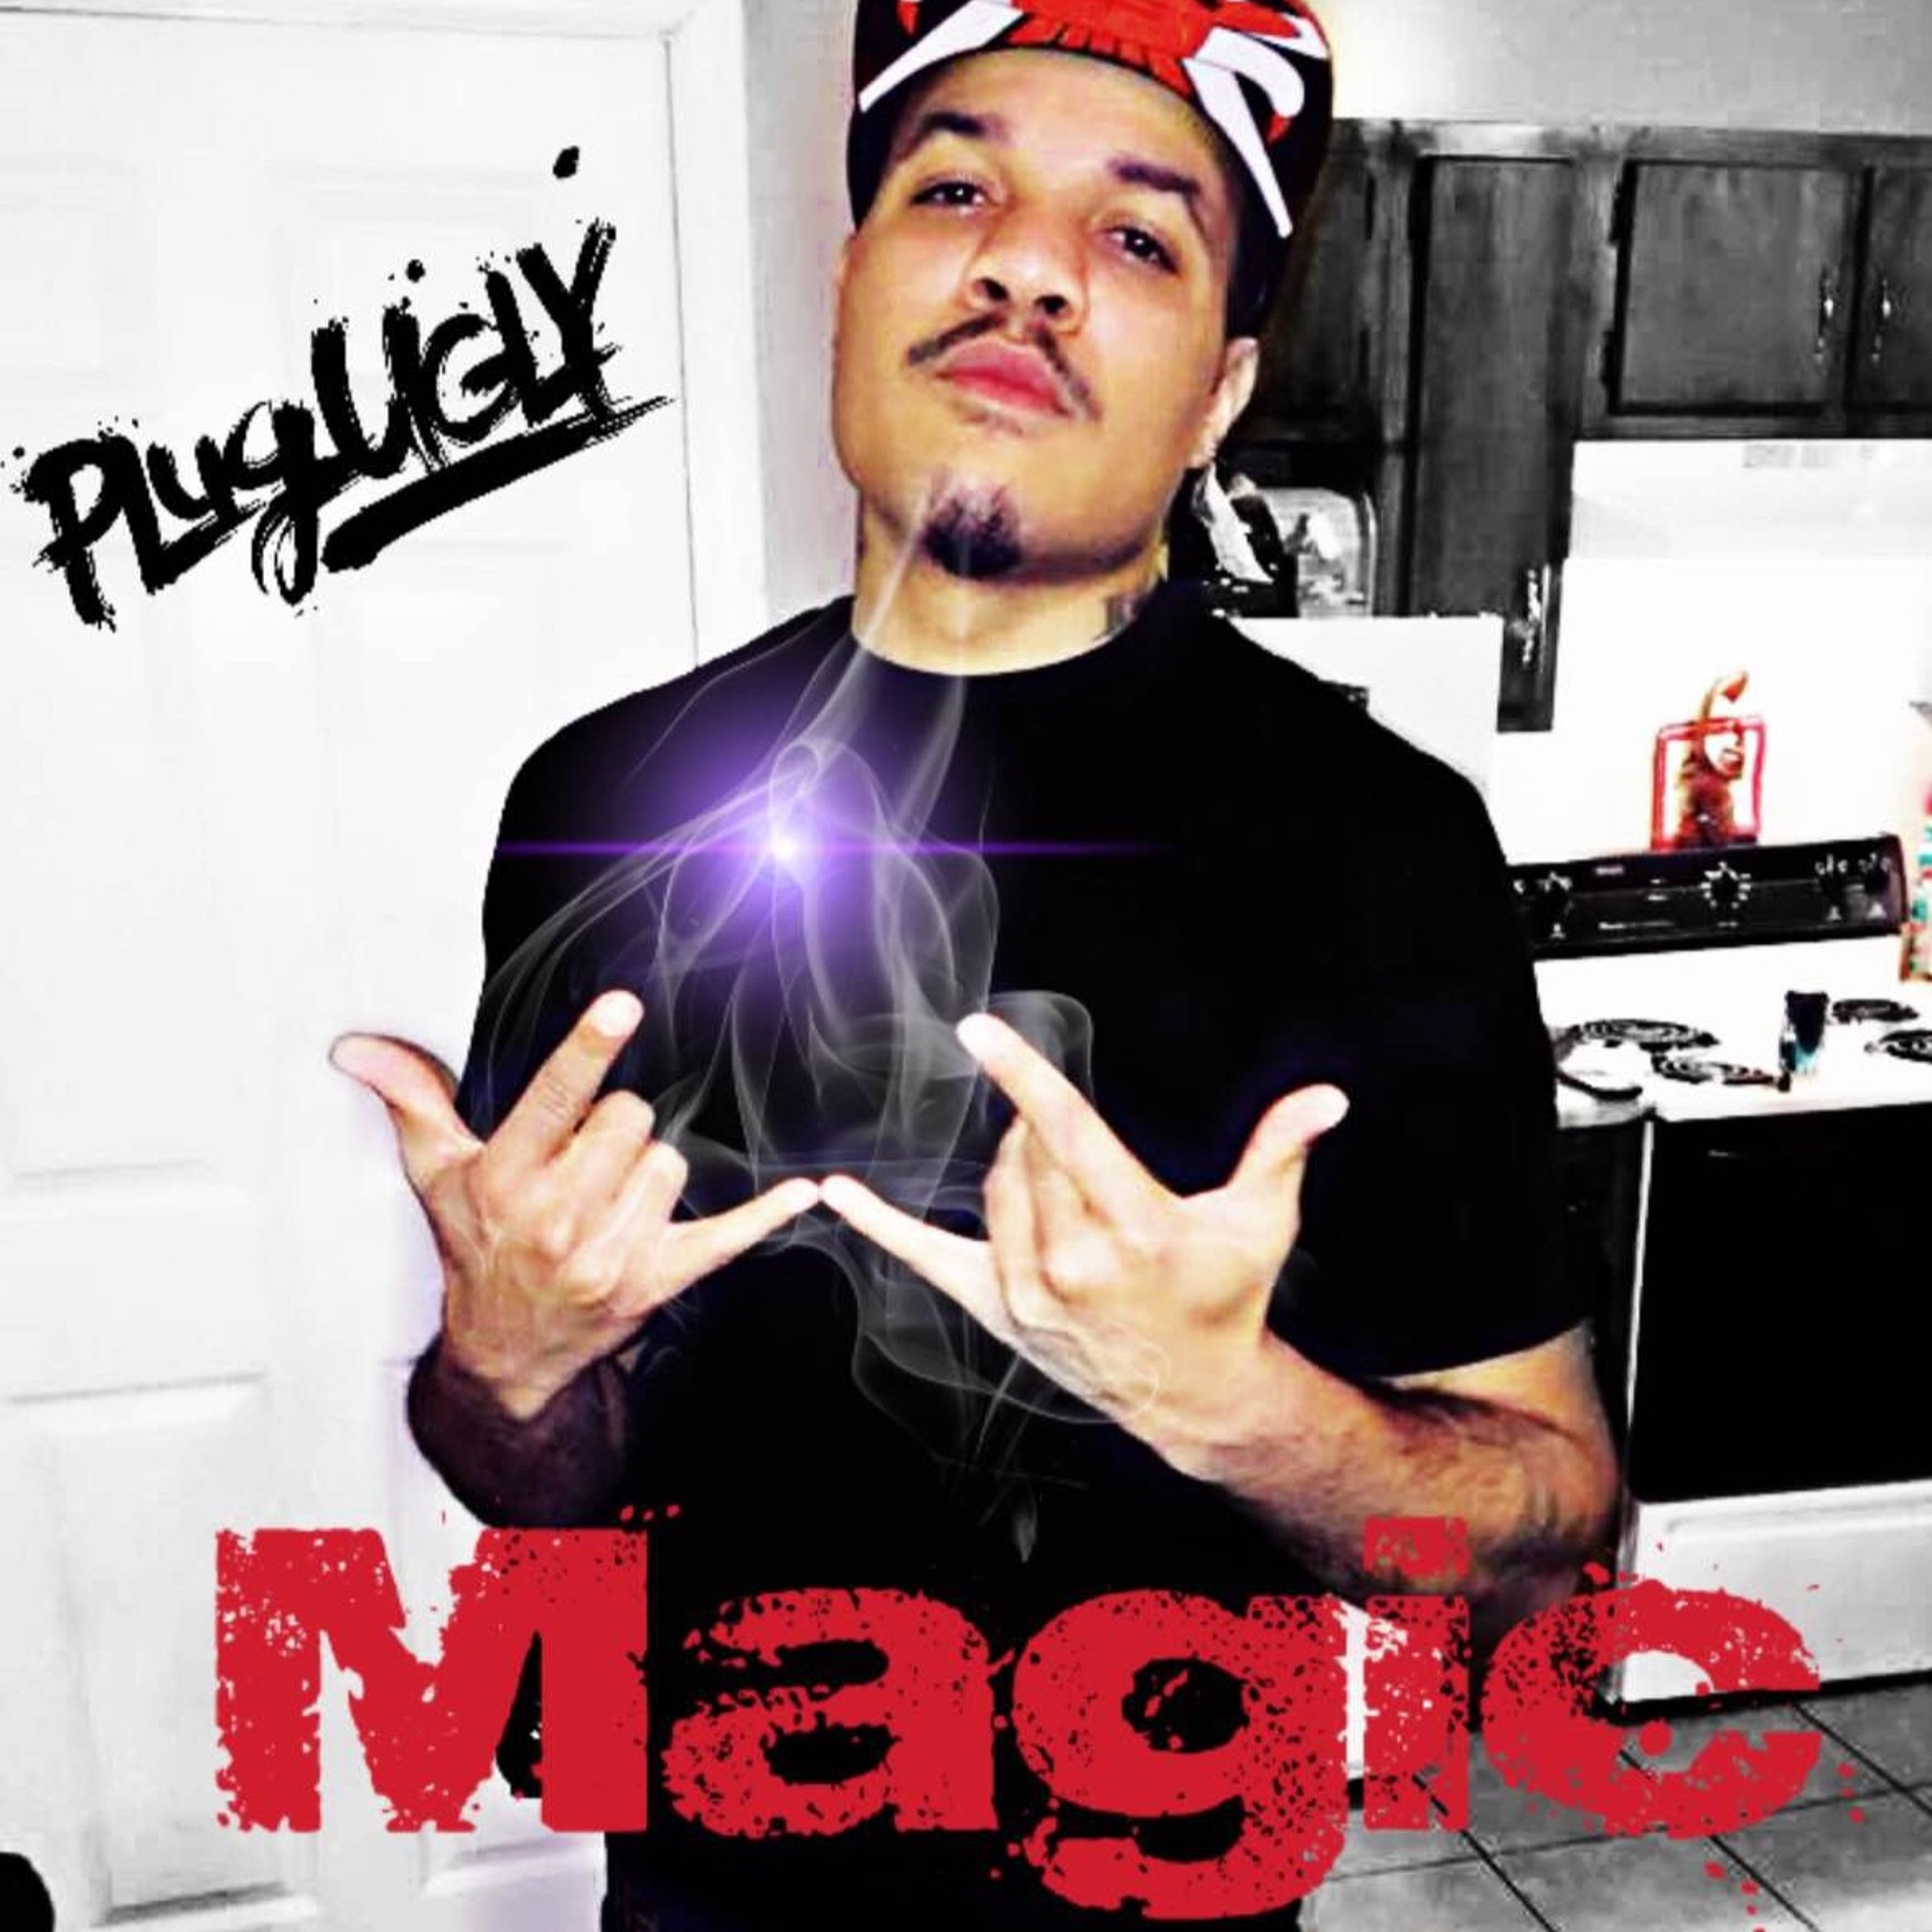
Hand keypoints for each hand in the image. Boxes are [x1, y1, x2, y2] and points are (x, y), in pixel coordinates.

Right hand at [329, 991, 818, 1420]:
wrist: (505, 1354)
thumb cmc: (476, 1248)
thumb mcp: (435, 1175)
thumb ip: (411, 1100)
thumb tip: (359, 1047)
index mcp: (505, 1180)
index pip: (553, 1100)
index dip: (587, 1050)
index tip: (621, 1008)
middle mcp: (556, 1218)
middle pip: (630, 1119)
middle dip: (614, 1127)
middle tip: (583, 1160)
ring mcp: (608, 1255)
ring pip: (669, 1163)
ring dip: (647, 1171)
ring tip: (608, 1200)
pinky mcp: (654, 1283)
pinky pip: (725, 1238)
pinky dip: (764, 1216)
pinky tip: (803, 1194)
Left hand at [820, 1013, 1346, 1457]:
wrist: (1195, 1395)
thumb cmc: (1229, 1294)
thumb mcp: (1261, 1222)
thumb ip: (1282, 1151)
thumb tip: (1330, 1096)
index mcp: (1134, 1229)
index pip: (1064, 1133)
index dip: (1021, 1073)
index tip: (978, 1027)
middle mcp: (1072, 1263)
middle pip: (1026, 1152)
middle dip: (1040, 1122)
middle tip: (1066, 1125)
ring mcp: (1027, 1293)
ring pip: (994, 1189)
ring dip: (1015, 1160)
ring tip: (1053, 1163)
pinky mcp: (996, 1312)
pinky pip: (926, 1258)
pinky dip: (880, 1223)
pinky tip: (834, 1191)